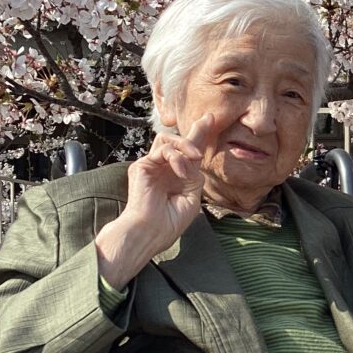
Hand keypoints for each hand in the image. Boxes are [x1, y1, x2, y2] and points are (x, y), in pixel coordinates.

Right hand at [95, 114, 216, 288]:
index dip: (198, 136)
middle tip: (209, 120)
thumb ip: (194, 175)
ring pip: (167, 139)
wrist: (151, 233)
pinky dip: (175, 157)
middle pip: (176, 140)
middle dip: (195, 130)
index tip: (211, 120)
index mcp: (175, 177)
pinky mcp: (142, 166)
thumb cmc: (169, 222)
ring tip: (195, 158)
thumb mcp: (191, 196)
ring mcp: (151, 167)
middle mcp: (163, 169)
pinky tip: (181, 170)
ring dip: (186, 145)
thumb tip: (194, 158)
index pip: (187, 153)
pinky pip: (162, 151)